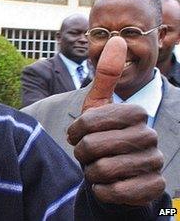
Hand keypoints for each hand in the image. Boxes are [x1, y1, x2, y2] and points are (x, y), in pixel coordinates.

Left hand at [68, 36, 165, 205]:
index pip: (90, 121)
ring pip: (102, 170)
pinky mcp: (152, 188)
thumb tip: (117, 39)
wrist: (113, 173)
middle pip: (94, 146)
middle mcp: (150, 136)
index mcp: (135, 113)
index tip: (78, 135)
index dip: (76, 131)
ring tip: (97, 168)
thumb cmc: (101, 137)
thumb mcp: (98, 106)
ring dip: (91, 173)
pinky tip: (106, 185)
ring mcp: (153, 163)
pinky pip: (115, 192)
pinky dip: (101, 191)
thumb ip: (105, 75)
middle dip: (82, 154)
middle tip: (89, 155)